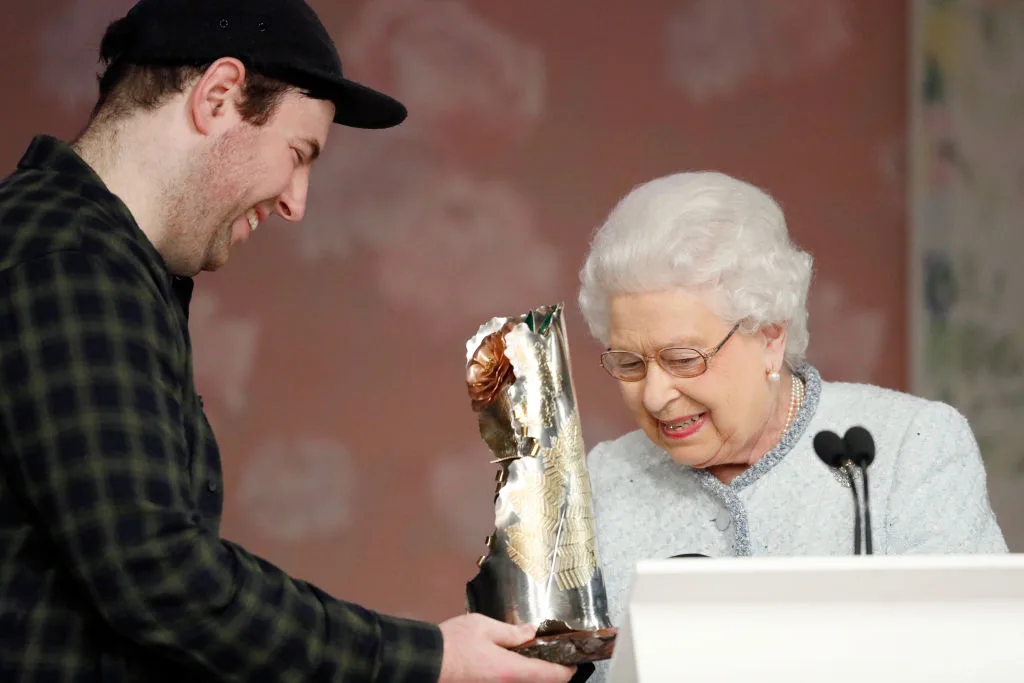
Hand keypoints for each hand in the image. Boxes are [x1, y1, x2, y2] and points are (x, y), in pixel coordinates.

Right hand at [437, 613, 576, 682]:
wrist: (425, 663)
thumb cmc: (454, 643)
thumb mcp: (483, 627)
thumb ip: (511, 632)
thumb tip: (531, 633)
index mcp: (512, 671)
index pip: (553, 676)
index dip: (569, 669)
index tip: (575, 659)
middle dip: (553, 673)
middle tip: (556, 655)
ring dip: (535, 674)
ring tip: (535, 657)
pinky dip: (520, 676)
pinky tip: (514, 663)